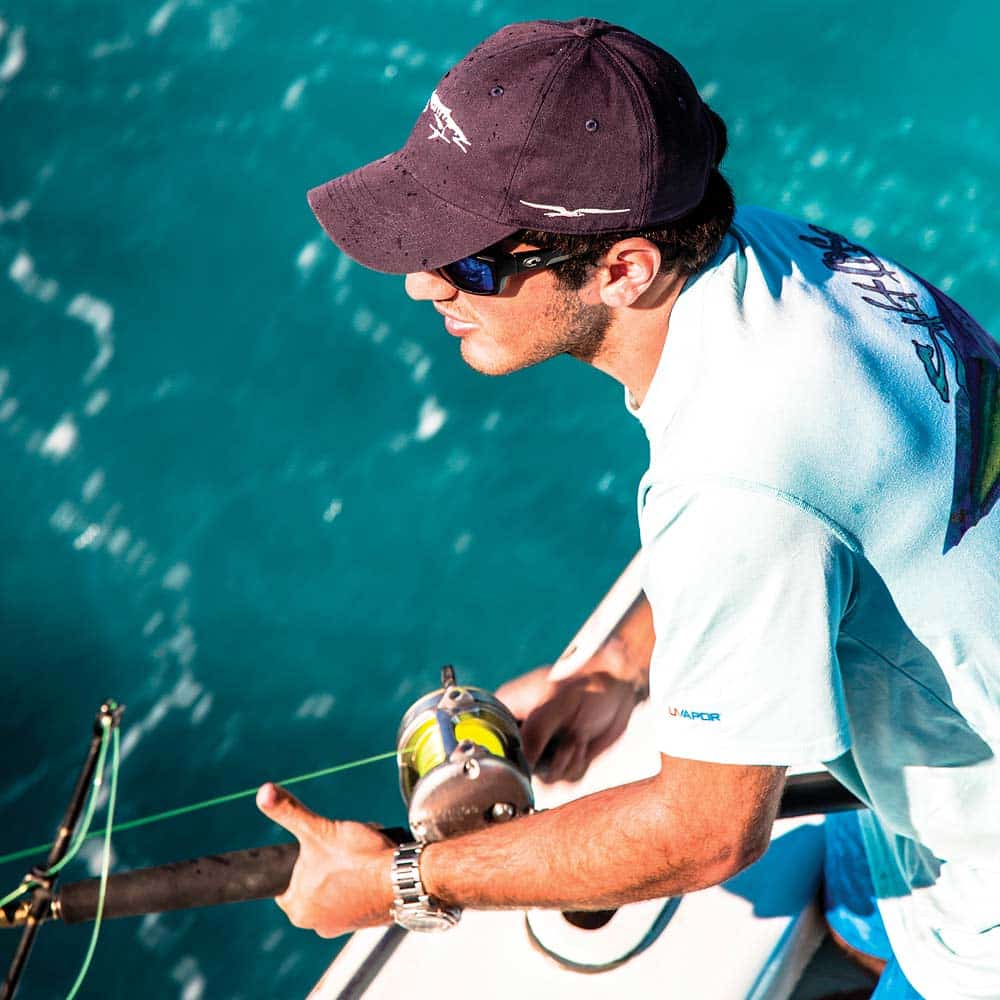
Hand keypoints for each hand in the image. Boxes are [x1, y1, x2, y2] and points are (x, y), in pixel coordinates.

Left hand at [256, 782, 394, 937]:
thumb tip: (263, 793)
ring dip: (343, 872)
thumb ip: (289, 812)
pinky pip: (355, 896)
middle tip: (341, 849)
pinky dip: (361, 883)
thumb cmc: (359, 858)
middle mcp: (316, 924)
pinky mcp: (364, 921)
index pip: (287, 879)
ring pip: (334, 887)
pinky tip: (370, 869)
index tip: (318, 847)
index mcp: (297, 908)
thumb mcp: (319, 830)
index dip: (301, 858)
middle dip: (325, 863)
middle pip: (313, 881)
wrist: (401, 877)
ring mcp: (342, 925)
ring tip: (358, 857)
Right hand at [496, 662, 642, 783]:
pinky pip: (564, 780)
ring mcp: (542, 746)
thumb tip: (523, 764)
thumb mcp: (556, 703)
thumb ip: (535, 732)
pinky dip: (578, 766)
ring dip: (567, 763)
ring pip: (544, 778)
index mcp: (509, 709)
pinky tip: (583, 744)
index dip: (509, 757)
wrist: (620, 689)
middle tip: (564, 741)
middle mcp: (522, 731)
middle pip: (518, 769)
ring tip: (577, 737)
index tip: (533, 755)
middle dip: (548, 762)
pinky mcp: (562, 757)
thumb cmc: (588, 685)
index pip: (491, 744)